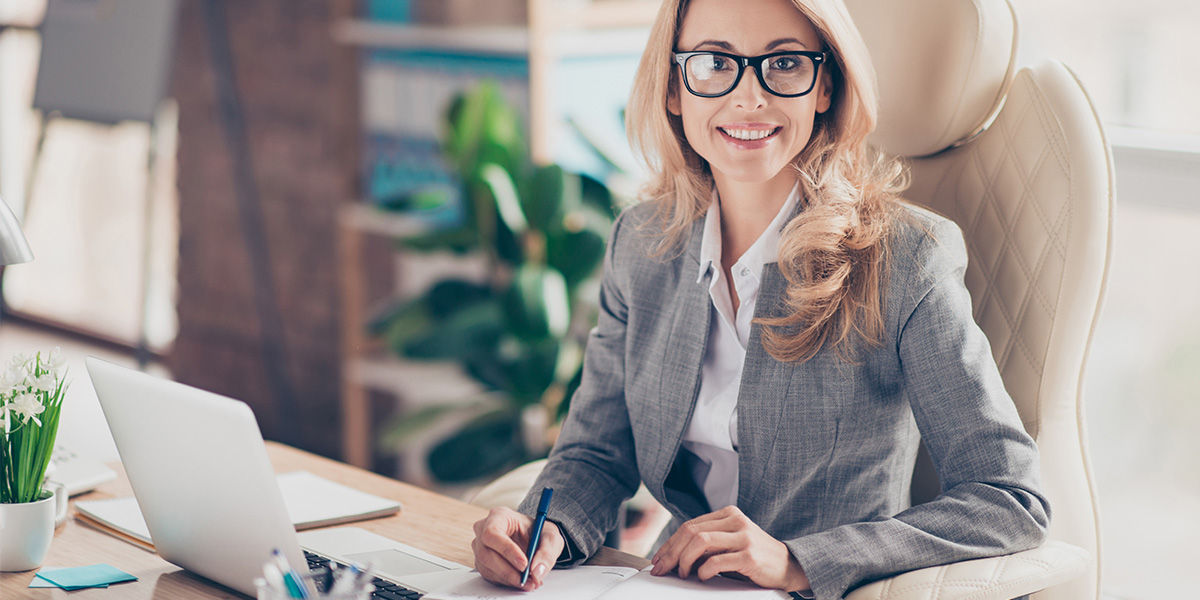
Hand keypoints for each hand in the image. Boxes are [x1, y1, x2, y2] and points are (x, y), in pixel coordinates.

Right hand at [471, 506, 565, 589]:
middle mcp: (484, 530)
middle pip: (486, 553)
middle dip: (508, 570)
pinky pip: (490, 576)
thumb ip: (546, 553)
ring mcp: (480, 547)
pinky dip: (507, 582)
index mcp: (498, 516)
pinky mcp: (482, 562)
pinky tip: (522, 581)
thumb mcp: (550, 537)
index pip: (492, 533)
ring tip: (530, 582)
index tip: (524, 564)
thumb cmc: (537, 531)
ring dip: (509, 579)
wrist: (533, 538)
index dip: (507, 550)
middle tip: (528, 579)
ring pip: (486, 568)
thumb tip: (537, 571)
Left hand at [650, 505, 809, 592]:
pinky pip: (717, 561)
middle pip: (691, 532)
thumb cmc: (754, 556)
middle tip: (661, 569)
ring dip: (684, 560)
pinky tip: (702, 576)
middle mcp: (735, 521)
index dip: (670, 543)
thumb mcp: (730, 542)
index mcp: (728, 514)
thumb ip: (708, 543)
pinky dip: (704, 570)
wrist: (788, 565)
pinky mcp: (749, 555)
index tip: (659, 559)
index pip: (689, 525)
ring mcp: (743, 537)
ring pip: (700, 542)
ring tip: (682, 573)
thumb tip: (674, 556)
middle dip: (671, 553)